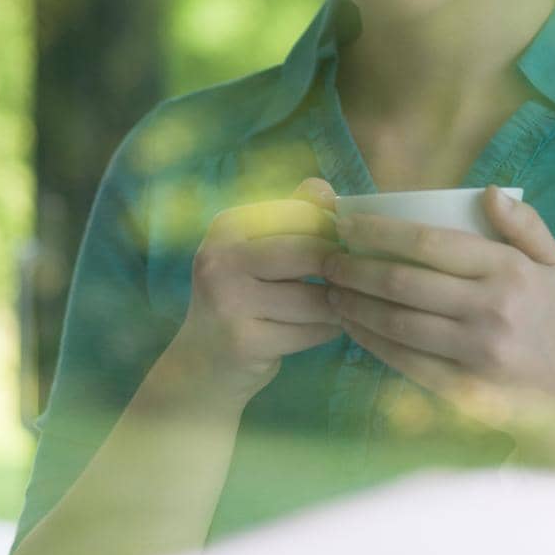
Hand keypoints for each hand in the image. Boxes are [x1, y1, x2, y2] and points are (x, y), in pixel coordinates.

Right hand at [172, 177, 342, 410]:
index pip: (301, 212)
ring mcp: (228, 302)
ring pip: (314, 298)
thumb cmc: (241, 296)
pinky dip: (326, 331)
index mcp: (226, 226)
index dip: (332, 229)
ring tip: (339, 305)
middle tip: (352, 278)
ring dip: (338, 304)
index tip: (341, 245)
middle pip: (310, 253)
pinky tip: (323, 329)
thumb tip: (326, 190)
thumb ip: (291, 214)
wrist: (202, 364)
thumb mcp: (255, 249)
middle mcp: (220, 259)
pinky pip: (309, 331)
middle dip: (339, 268)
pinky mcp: (244, 342)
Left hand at [323, 185, 554, 467]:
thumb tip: (486, 191)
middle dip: (355, 268)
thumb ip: (525, 225)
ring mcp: (475, 352)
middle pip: (403, 281)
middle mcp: (490, 308)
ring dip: (355, 305)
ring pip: (396, 322)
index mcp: (508, 270)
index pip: (430, 241)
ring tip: (331, 291)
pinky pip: (404, 360)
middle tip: (326, 259)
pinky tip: (352, 327)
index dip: (380, 230)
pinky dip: (371, 342)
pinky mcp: (463, 389)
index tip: (347, 224)